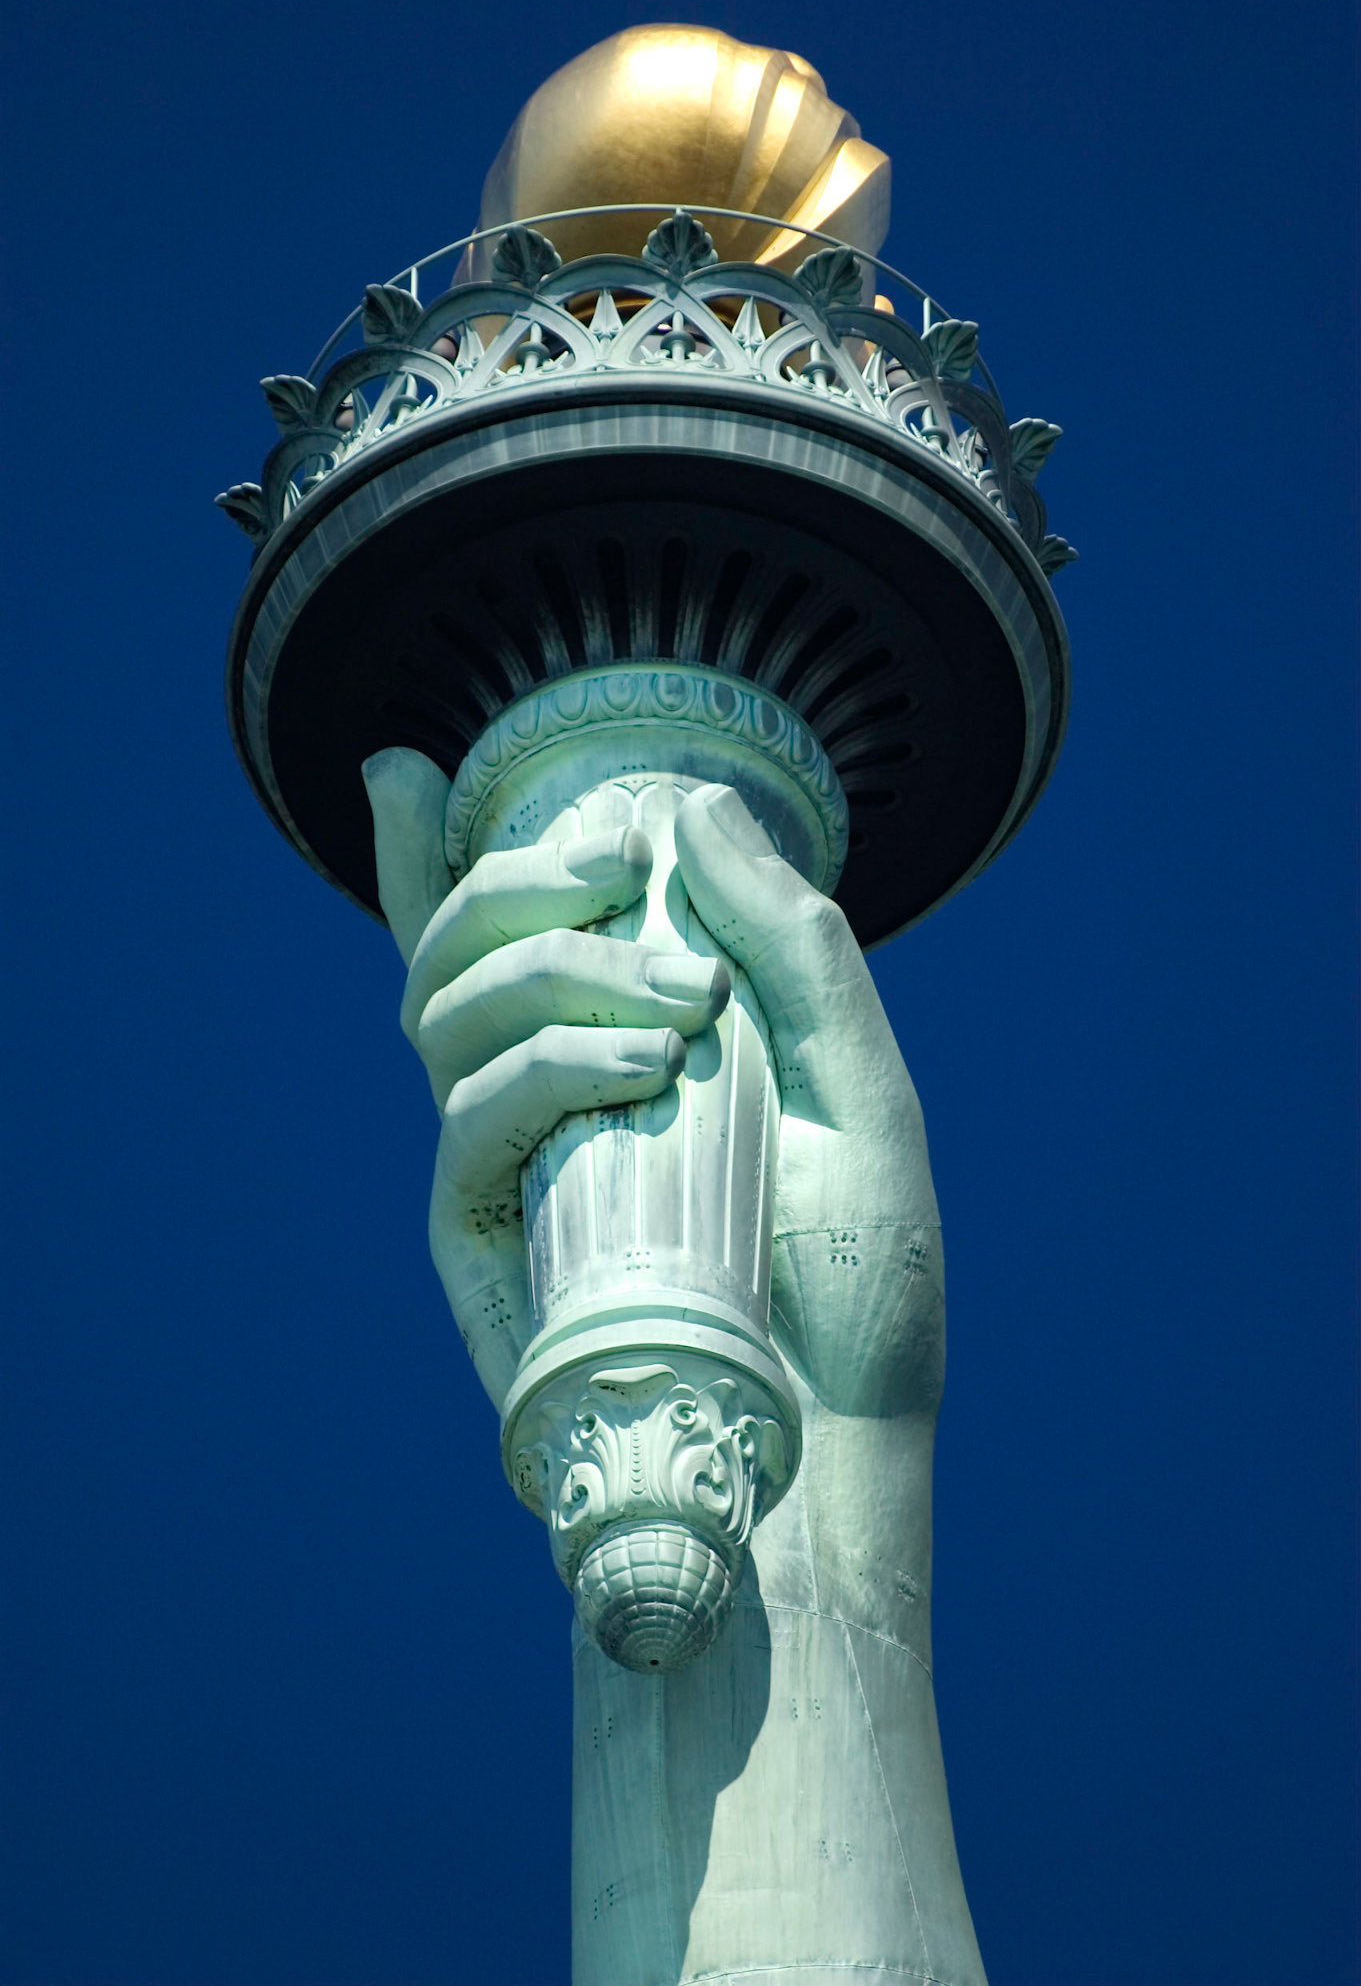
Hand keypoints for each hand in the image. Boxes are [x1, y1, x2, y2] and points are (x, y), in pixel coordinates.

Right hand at [363, 751, 942, 1423]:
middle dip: (526, 878)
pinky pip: (470, 1115)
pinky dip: (547, 1066)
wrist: (841, 1429)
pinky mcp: (485, 1237)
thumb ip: (789, 943)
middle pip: (453, 947)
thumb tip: (692, 806)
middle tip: (628, 871)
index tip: (402, 769)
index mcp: (612, 1045)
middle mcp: (543, 1095)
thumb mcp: (856, 1081)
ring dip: (558, 969)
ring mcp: (507, 1162)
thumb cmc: (852, 1267)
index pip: (496, 940)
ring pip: (447, 1010)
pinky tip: (647, 1073)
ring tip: (686, 1009)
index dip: (422, 857)